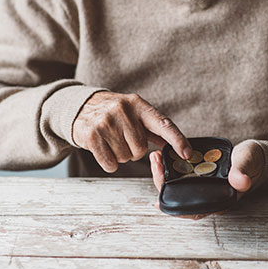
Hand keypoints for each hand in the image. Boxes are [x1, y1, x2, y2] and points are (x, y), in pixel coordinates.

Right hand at [73, 91, 191, 172]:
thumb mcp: (134, 113)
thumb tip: (177, 144)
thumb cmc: (112, 112)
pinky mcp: (92, 135)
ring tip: (112, 142)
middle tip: (123, 140)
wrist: (80, 106)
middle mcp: (123, 110)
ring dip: (120, 156)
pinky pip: (110, 163)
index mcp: (138, 105)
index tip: (187, 153)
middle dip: (133, 151)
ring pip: (125, 157)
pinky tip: (104, 150)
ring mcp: (106, 122)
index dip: (177, 140)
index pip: (163, 124)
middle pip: (141, 149)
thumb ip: (154, 128)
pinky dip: (109, 163)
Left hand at [149, 140, 265, 218]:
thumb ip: (244, 169)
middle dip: (163, 183)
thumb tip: (239, 181)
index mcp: (220, 199)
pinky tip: (162, 157)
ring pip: (178, 186)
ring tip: (156, 157)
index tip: (158, 201)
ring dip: (164, 174)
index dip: (174, 208)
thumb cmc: (256, 161)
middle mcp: (209, 196)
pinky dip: (171, 167)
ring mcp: (204, 186)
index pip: (193, 210)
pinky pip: (182, 174)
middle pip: (180, 197)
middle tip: (156, 163)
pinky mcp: (201, 174)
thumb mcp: (250, 161)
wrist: (258, 156)